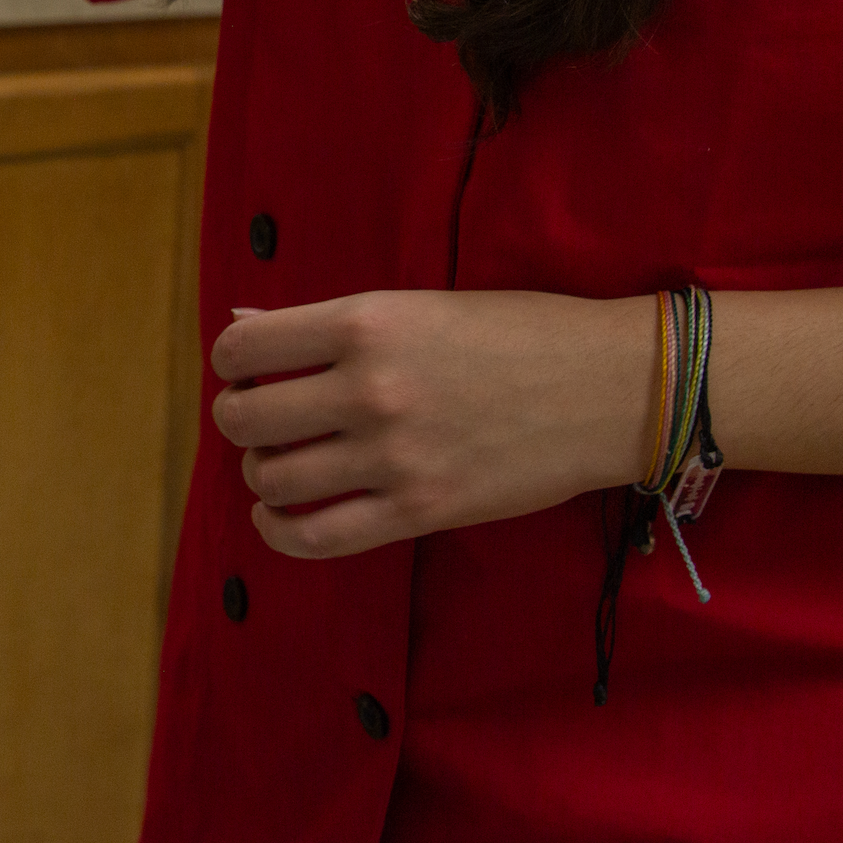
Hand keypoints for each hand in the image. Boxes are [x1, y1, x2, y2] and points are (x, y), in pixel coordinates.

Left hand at [209, 291, 654, 558]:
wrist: (611, 388)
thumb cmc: (516, 333)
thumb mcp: (417, 306)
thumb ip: (326, 322)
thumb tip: (243, 324)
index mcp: (365, 324)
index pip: (242, 347)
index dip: (231, 361)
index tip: (249, 369)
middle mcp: (370, 388)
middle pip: (244, 418)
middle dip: (238, 418)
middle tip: (261, 419)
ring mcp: (394, 455)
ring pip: (271, 478)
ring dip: (261, 472)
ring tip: (281, 463)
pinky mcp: (420, 511)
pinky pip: (316, 536)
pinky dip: (278, 531)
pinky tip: (278, 515)